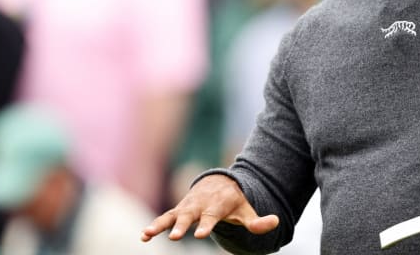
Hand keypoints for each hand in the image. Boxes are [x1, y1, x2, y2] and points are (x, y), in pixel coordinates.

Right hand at [141, 174, 278, 241]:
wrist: (217, 184)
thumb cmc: (233, 201)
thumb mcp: (247, 210)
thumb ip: (258, 220)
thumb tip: (276, 222)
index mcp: (216, 206)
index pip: (212, 218)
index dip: (207, 225)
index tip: (201, 234)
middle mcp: (199, 206)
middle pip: (189, 216)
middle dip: (182, 225)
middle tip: (176, 236)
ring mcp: (186, 208)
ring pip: (171, 216)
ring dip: (159, 225)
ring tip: (147, 234)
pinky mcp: (177, 211)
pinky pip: (164, 218)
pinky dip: (154, 226)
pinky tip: (143, 236)